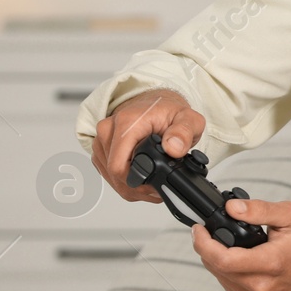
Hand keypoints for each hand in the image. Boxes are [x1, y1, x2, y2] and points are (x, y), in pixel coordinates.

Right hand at [91, 88, 206, 203]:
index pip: (118, 166)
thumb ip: (184, 133)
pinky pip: (108, 174)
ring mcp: (102, 140)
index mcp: (126, 123)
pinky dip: (124, 181)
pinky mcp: (101, 149)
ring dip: (131, 186)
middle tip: (158, 185)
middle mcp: (108, 130)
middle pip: (114, 175)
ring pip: (110, 178)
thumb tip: (173, 148)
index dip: (138, 183)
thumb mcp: (189, 119)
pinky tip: (141, 176)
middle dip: (137, 187)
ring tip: (152, 180)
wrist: (156, 102)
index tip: (156, 185)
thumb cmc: (169, 111)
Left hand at [193, 199, 290, 290]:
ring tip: (224, 244)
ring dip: (214, 258)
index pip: (224, 259)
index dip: (204, 243)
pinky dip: (224, 270)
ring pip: (217, 276)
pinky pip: (225, 284)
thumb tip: (233, 208)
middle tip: (207, 232)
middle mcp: (259, 286)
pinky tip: (235, 259)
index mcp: (270, 264)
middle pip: (216, 266)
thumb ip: (260, 209)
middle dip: (206, 247)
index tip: (199, 229)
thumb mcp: (290, 216)